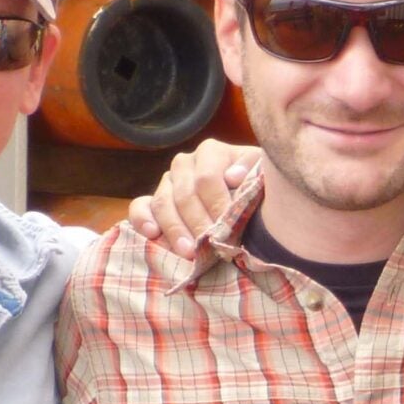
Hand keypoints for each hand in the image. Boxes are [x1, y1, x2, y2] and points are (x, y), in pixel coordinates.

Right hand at [129, 141, 258, 256]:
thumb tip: (233, 177)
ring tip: (188, 252)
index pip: (207, 179)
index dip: (217, 206)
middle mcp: (185, 164)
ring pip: (163, 203)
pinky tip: (152, 235)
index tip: (228, 230)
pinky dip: (143, 220)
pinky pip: (140, 207)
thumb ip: (253, 172)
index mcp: (212, 152)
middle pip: (185, 194)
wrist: (248, 204)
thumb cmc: (257, 191)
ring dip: (175, 230)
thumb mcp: (263, 177)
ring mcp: (167, 182)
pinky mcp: (153, 201)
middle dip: (197, 223)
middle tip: (209, 247)